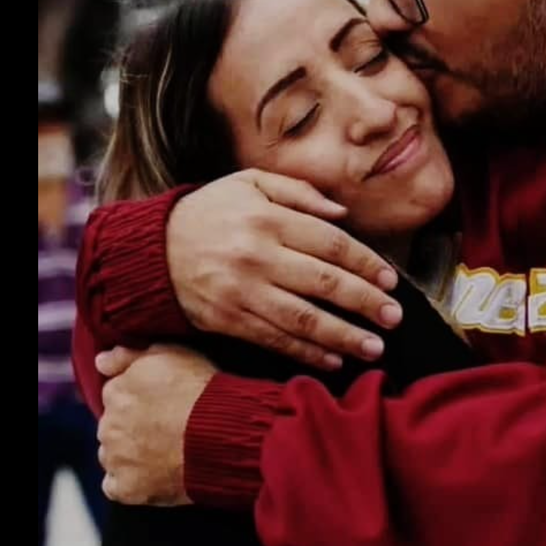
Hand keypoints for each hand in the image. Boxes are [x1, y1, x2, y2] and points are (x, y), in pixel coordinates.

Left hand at [96, 345, 215, 505]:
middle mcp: (107, 424)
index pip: (116, 395)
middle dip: (133, 427)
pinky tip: (155, 475)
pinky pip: (117, 486)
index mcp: (116, 391)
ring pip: (113, 455)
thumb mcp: (171, 353)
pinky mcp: (125, 487)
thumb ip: (128, 355)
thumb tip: (100, 360)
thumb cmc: (200, 392)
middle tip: (167, 428)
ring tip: (165, 452)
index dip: (140, 399)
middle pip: (113, 426)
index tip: (161, 404)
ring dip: (130, 454)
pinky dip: (131, 482)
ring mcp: (115, 458)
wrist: (220, 435)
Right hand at [167, 170, 400, 369]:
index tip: (390, 280)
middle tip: (395, 318)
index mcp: (268, 219)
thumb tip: (342, 214)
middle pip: (324, 283)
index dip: (365, 263)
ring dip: (344, 337)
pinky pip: (275, 341)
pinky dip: (307, 354)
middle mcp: (257, 257)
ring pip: (303, 320)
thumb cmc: (209, 211)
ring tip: (375, 348)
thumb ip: (299, 192)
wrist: (150, 250)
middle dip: (365, 303)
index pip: (331, 243)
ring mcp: (242, 292)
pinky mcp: (228, 320)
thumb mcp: (250, 184)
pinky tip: (334, 361)